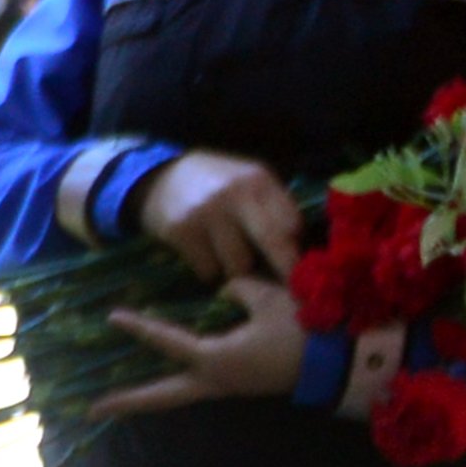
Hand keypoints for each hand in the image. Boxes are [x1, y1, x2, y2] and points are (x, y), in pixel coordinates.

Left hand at [89, 272, 308, 418]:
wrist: (340, 361)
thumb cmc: (303, 329)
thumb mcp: (268, 297)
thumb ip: (238, 289)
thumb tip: (223, 290)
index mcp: (215, 359)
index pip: (167, 341)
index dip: (139, 327)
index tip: (112, 317)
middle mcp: (215, 381)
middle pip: (162, 396)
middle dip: (128, 403)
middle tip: (92, 410)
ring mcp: (227, 387)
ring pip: (179, 395)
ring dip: (151, 396)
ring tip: (119, 400)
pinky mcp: (240, 384)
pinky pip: (199, 383)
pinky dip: (178, 382)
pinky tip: (170, 374)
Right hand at [132, 149, 301, 285]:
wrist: (161, 176)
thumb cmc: (216, 184)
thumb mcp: (249, 181)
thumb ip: (274, 205)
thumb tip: (299, 245)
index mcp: (258, 180)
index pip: (290, 223)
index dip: (297, 250)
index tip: (303, 271)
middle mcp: (234, 193)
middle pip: (271, 242)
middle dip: (283, 269)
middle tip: (288, 290)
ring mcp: (206, 212)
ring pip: (237, 265)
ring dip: (236, 269)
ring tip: (229, 258)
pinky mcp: (181, 231)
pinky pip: (207, 270)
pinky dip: (209, 270)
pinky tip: (204, 255)